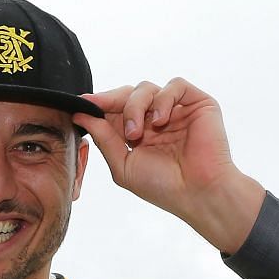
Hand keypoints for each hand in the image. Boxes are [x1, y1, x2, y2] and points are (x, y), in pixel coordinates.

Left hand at [74, 78, 265, 251]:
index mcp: (138, 132)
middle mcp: (156, 118)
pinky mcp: (197, 103)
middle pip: (128, 93)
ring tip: (137, 133)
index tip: (81, 104)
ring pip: (147, 88)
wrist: (198, 193)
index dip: (98, 104)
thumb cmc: (163, 186)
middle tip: (107, 117)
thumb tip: (81, 114)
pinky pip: (175, 85)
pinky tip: (161, 121)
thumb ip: (104, 138)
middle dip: (114, 103)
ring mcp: (176, 110)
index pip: (114, 109)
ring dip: (135, 107)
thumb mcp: (123, 165)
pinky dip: (163, 99)